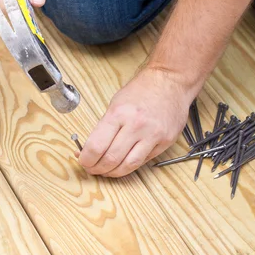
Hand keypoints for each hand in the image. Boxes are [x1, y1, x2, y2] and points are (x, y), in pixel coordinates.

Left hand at [77, 68, 192, 176]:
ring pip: (128, 166)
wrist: (171, 81)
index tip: (83, 161)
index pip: (96, 146)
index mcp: (119, 113)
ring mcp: (153, 135)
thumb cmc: (142, 90)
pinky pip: (144, 161)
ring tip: (106, 171)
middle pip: (111, 159)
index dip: (86, 159)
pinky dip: (130, 166)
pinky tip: (123, 163)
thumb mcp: (115, 104)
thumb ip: (103, 128)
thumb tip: (89, 149)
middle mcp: (136, 125)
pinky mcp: (165, 141)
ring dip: (113, 173)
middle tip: (92, 168)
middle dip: (97, 169)